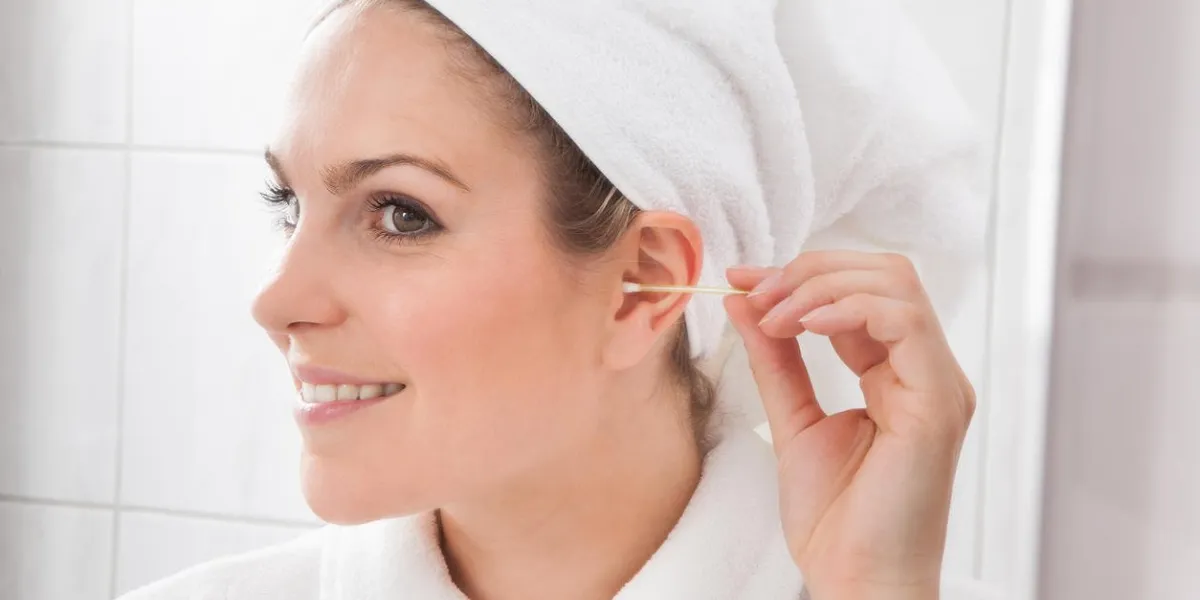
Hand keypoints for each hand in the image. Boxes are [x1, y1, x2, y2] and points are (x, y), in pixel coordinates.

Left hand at [724, 252, 974, 599]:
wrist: (854, 580)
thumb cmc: (835, 519)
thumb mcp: (792, 418)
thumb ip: (774, 357)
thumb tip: (743, 299)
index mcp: (899, 373)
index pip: (861, 290)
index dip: (800, 276)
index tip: (741, 281)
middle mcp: (926, 371)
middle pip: (884, 272)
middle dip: (810, 271)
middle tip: (755, 293)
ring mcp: (938, 384)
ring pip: (896, 284)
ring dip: (822, 286)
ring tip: (773, 315)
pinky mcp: (938, 403)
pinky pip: (904, 322)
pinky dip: (848, 309)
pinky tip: (803, 326)